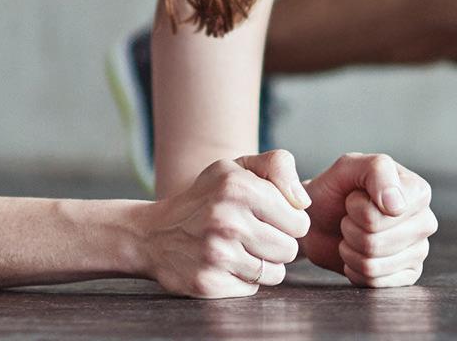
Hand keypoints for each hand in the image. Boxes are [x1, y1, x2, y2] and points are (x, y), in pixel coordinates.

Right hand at [138, 150, 311, 298]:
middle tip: (252, 235)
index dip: (289, 223)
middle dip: (277, 245)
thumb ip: (278, 166)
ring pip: (275, 273)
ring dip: (262, 265)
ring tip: (238, 249)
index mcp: (238, 187)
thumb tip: (303, 202)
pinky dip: (242, 280)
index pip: (299, 223)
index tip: (269, 218)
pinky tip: (223, 265)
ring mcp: (215, 254)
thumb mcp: (238, 168)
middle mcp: (226, 220)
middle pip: (289, 250)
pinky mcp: (207, 283)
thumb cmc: (207, 198)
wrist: (153, 233)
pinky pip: (251, 289)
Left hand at [300, 152, 436, 287]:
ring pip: (372, 264)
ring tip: (350, 235)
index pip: (385, 214)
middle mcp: (425, 222)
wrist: (320, 219)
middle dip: (350, 230)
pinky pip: (373, 283)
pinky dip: (354, 270)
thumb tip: (398, 207)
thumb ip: (377, 171)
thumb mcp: (350, 167)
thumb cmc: (336, 190)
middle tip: (349, 218)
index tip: (353, 197)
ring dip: (349, 251)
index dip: (357, 208)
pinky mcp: (407, 275)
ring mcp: (418, 251)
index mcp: (419, 192)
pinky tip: (356, 254)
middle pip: (376, 242)